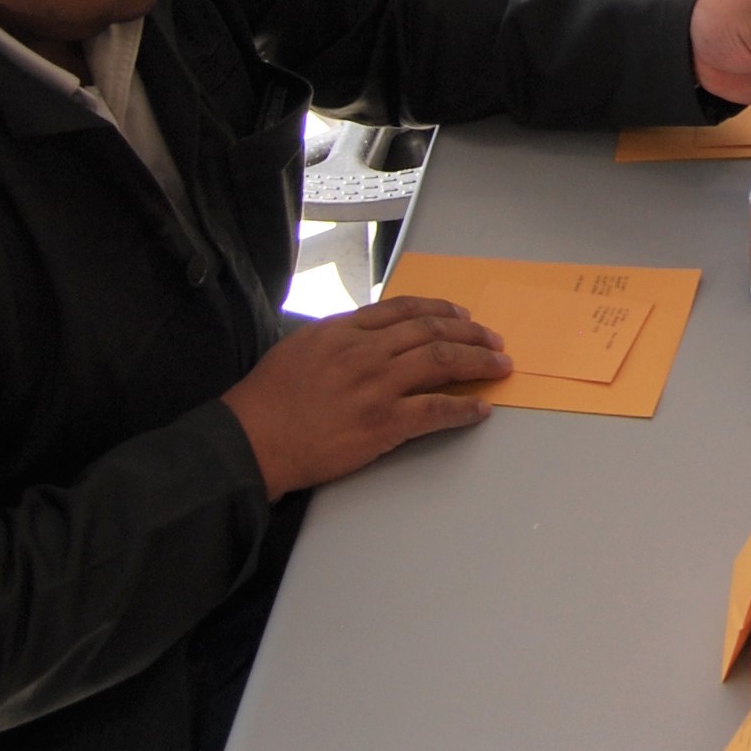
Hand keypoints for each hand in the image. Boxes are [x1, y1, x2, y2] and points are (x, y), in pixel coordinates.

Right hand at [225, 296, 509, 500]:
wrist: (251, 440)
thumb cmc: (266, 400)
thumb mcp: (299, 348)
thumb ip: (336, 338)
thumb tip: (366, 336)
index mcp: (343, 329)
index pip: (403, 310)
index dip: (439, 311)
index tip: (461, 317)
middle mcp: (365, 351)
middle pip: (431, 332)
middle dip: (470, 334)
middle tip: (493, 341)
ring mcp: (376, 386)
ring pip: (441, 362)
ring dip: (477, 362)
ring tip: (499, 366)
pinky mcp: (382, 422)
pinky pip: (435, 410)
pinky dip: (463, 408)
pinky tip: (480, 408)